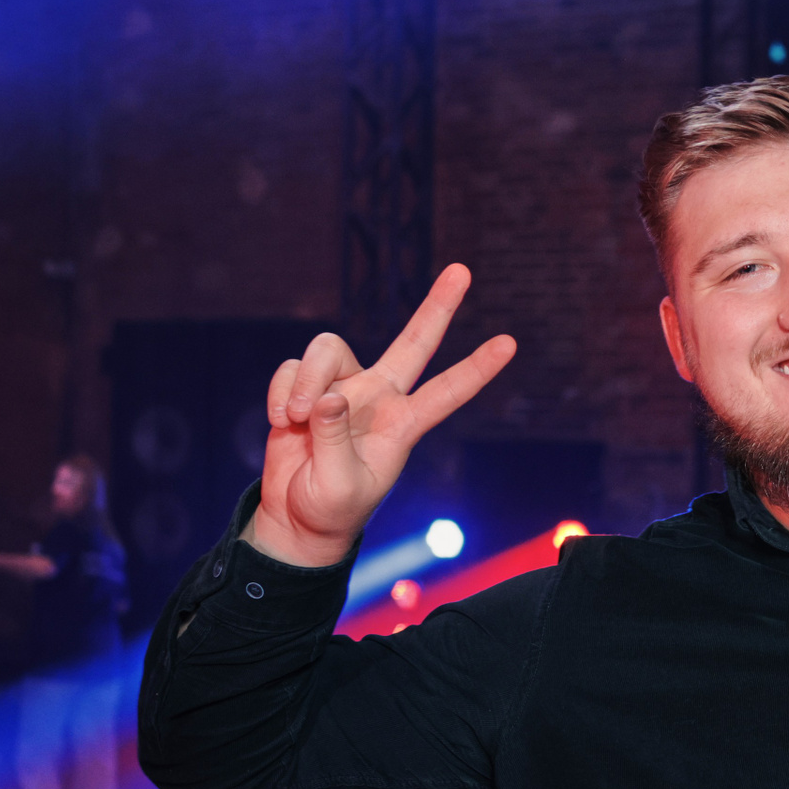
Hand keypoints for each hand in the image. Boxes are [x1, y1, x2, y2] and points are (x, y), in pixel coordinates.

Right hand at [248, 264, 515, 566]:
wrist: (295, 518)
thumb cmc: (329, 508)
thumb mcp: (338, 485)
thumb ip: (335, 440)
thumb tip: (331, 396)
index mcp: (403, 425)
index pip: (448, 392)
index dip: (477, 369)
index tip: (510, 344)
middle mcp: (379, 398)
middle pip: (413, 342)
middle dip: (437, 306)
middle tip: (464, 270)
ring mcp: (344, 388)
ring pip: (329, 349)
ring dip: (307, 378)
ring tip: (294, 417)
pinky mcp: (306, 387)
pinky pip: (291, 369)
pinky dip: (279, 392)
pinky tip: (280, 421)